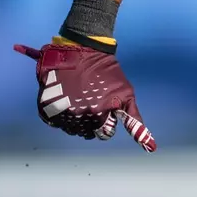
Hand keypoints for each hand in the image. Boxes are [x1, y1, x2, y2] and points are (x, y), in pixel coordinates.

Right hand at [14, 42, 155, 151]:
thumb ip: (134, 121)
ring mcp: (58, 111)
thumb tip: (151, 147)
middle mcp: (76, 116)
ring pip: (70, 128)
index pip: (103, 134)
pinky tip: (68, 99)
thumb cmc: (107, 73)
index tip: (106, 107)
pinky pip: (54, 121)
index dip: (107, 121)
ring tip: (81, 98)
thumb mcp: (126, 94)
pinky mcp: (44, 106)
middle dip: (91, 120)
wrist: (80, 49)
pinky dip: (61, 114)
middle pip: (86, 133)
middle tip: (93, 100)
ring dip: (76, 118)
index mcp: (97, 116)